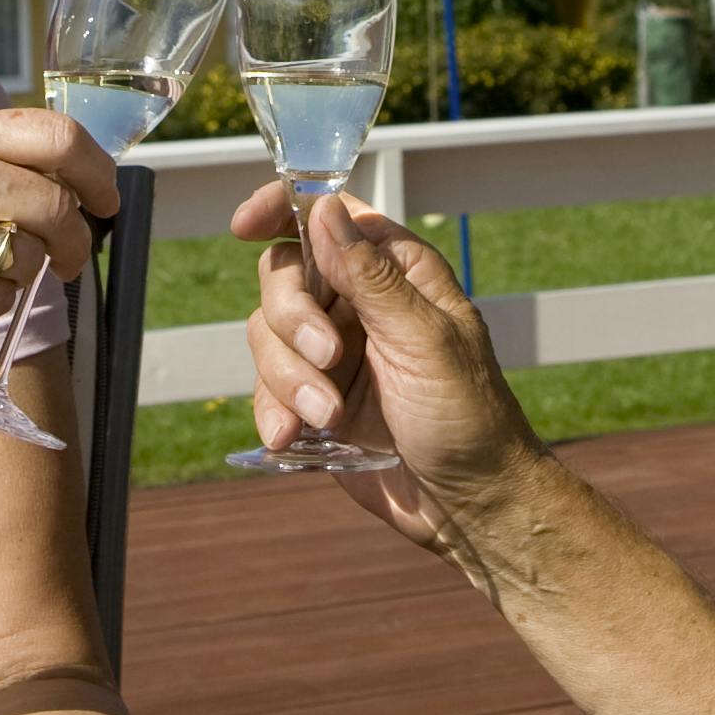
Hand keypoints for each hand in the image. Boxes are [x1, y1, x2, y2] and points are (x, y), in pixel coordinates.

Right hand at [236, 184, 548, 571]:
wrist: (469, 506)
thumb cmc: (470, 418)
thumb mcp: (426, 341)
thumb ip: (371, 277)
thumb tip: (326, 207)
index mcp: (397, 272)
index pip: (330, 216)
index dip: (283, 209)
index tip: (244, 227)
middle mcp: (359, 304)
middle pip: (283, 274)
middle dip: (293, 318)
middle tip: (327, 358)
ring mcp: (332, 352)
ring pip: (267, 334)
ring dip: (287, 377)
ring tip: (327, 416)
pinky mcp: (312, 399)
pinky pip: (266, 388)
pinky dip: (273, 410)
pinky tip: (294, 437)